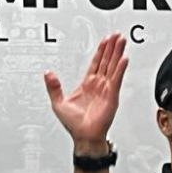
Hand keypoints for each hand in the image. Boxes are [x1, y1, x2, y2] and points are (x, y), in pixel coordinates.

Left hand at [44, 32, 127, 154]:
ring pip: (113, 67)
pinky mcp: (112, 96)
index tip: (105, 41)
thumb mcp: (58, 103)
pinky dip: (120, 69)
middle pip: (106, 61)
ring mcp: (106, 90)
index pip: (95, 63)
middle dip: (111, 48)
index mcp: (87, 85)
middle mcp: (98, 85)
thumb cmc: (75, 125)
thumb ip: (53, 87)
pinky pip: (116, 79)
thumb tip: (47, 73)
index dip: (100, 51)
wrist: (84, 137)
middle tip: (116, 35)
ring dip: (117, 54)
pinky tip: (123, 59)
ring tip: (122, 41)